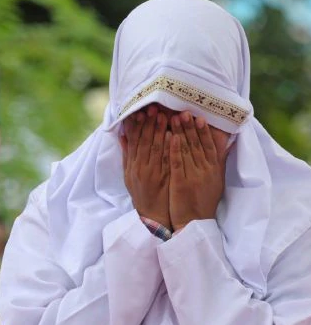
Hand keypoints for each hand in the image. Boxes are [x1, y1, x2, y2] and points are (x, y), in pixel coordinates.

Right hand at [120, 106, 171, 228]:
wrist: (154, 216)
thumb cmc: (143, 194)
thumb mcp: (130, 175)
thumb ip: (128, 155)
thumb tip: (122, 135)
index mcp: (133, 166)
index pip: (134, 142)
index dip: (136, 126)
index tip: (139, 111)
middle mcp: (142, 168)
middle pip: (145, 142)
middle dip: (148, 124)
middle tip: (153, 108)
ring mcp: (154, 174)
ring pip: (156, 149)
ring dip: (160, 132)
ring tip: (164, 116)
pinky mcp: (166, 179)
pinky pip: (168, 161)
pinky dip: (169, 148)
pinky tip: (173, 136)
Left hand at [169, 112, 227, 231]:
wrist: (195, 223)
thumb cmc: (204, 202)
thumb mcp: (217, 181)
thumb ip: (219, 162)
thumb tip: (226, 145)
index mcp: (214, 170)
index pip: (209, 146)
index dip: (204, 131)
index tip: (200, 117)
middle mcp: (205, 171)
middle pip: (197, 145)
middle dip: (190, 127)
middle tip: (184, 111)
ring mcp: (193, 176)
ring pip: (187, 150)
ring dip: (181, 133)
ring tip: (174, 118)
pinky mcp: (181, 183)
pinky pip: (177, 163)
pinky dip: (174, 149)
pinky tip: (170, 137)